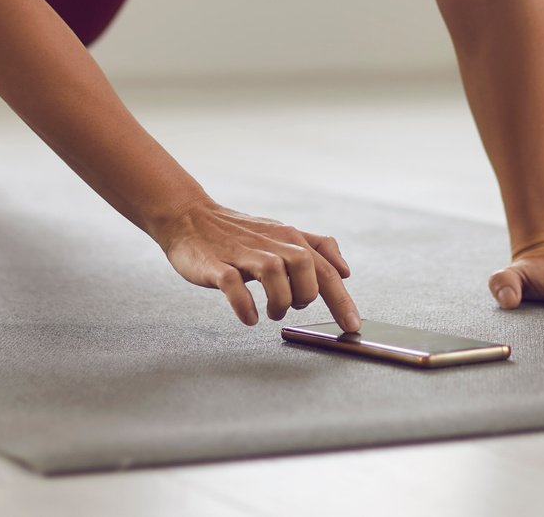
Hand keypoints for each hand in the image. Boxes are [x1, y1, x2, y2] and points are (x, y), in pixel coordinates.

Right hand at [153, 197, 361, 332]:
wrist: (190, 218)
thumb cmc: (239, 233)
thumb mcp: (282, 235)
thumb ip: (315, 249)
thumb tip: (345, 271)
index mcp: (290, 238)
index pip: (326, 268)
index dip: (342, 299)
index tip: (352, 326)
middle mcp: (272, 243)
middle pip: (307, 268)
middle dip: (306, 297)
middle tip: (292, 308)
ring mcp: (244, 254)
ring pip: (275, 274)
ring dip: (280, 302)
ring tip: (271, 312)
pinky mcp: (217, 266)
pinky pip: (234, 286)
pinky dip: (246, 306)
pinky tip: (250, 317)